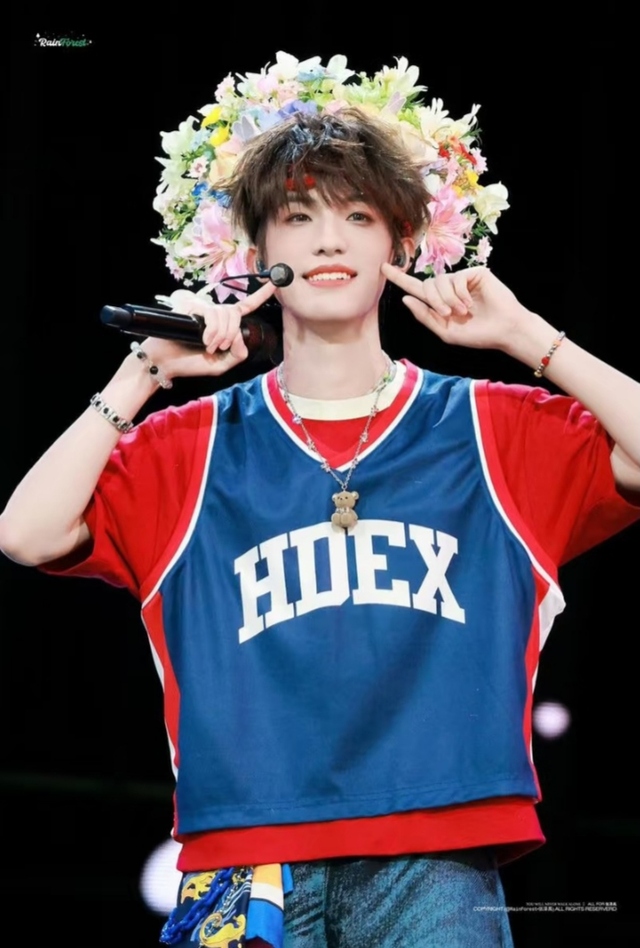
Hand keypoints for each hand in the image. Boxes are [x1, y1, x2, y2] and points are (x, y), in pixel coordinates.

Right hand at [141, 281, 277, 378]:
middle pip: (236, 314)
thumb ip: (239, 353)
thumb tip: (240, 334)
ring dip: (220, 336)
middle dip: (231, 334)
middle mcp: (215, 314)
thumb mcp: (223, 364)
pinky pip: (212, 315)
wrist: (167, 364)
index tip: (276, 282)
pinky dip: (212, 332)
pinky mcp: (192, 307)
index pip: (245, 307)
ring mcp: (203, 309)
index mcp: (224, 325)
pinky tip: (203, 341)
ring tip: (208, 347)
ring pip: (226, 315)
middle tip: (218, 348)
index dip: (261, 295)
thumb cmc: (192, 363)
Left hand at [381, 263, 531, 352]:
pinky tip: (471, 303)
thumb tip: (406, 298)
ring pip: (440, 282)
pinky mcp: (474, 273)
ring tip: (464, 311)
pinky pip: (456, 279)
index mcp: (439, 303)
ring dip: (448, 300)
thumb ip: (425, 316)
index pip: (415, 288)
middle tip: (449, 314)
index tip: (383, 268)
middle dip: (434, 301)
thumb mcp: (445, 332)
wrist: (504, 331)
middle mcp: (448, 288)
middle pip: (426, 285)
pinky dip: (460, 294)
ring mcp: (461, 279)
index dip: (399, 278)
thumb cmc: (477, 335)